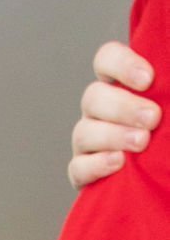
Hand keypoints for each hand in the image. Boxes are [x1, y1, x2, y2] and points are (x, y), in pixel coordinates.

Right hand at [70, 39, 159, 188]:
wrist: (165, 180)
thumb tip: (169, 94)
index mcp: (119, 84)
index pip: (106, 59)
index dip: (122, 64)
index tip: (148, 79)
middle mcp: (97, 109)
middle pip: (93, 97)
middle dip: (123, 107)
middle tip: (154, 118)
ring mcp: (87, 141)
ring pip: (84, 132)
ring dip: (114, 136)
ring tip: (142, 142)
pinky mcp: (82, 172)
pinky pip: (79, 167)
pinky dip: (97, 165)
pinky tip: (119, 163)